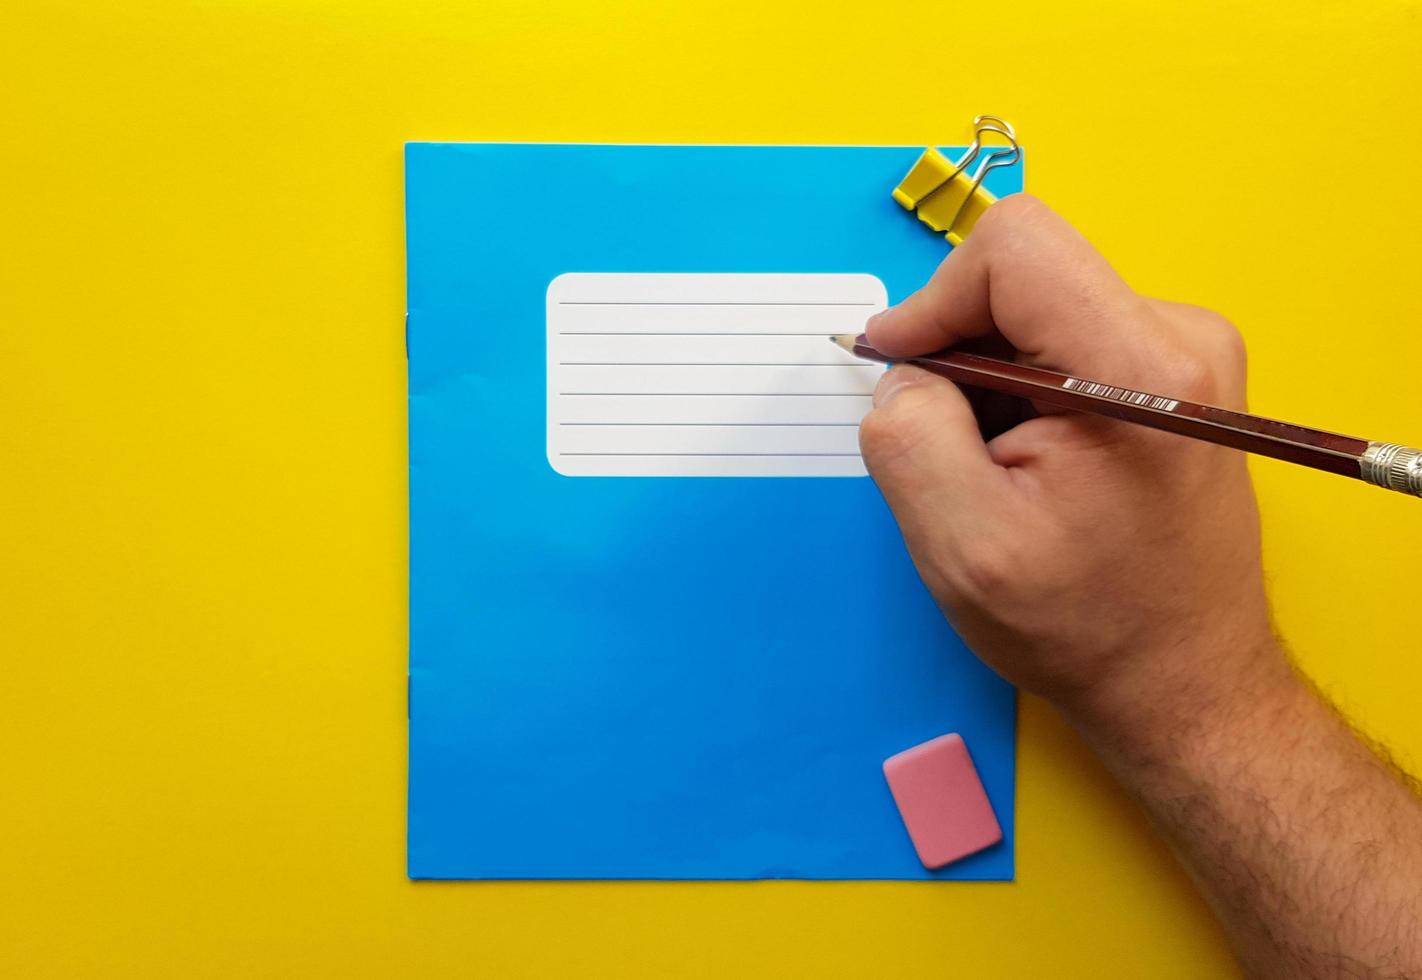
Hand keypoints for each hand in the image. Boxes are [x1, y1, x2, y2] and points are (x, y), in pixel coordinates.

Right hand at [859, 195, 1284, 727]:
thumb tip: (908, 368)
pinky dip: (1022, 390)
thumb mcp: (962, 547)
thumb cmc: (1083, 625)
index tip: (900, 370)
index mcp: (1138, 367)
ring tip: (1000, 468)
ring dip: (989, 378)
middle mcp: (1181, 335)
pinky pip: (1066, 339)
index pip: (1016, 248)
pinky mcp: (1178, 371)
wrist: (1183, 678)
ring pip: (1039, 309)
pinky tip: (1033, 464)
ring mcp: (1188, 350)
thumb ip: (909, 434)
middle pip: (1026, 275)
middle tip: (953, 445)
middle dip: (960, 349)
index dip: (935, 300)